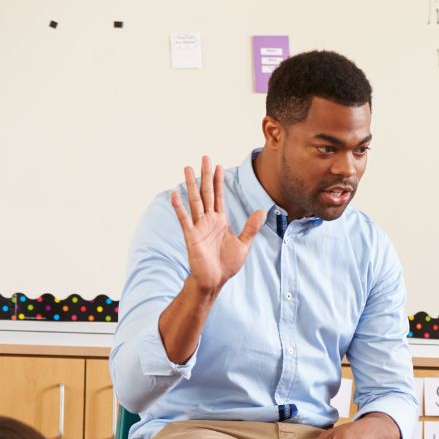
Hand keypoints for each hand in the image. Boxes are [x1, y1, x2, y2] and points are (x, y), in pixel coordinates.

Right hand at [170, 155, 264, 293]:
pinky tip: (175, 194)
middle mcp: (208, 220)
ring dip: (191, 185)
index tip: (218, 165)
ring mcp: (199, 226)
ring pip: (194, 201)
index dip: (218, 181)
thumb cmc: (227, 264)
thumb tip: (262, 211)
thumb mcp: (243, 244)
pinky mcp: (191, 236)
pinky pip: (184, 219)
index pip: (219, 196)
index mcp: (220, 221)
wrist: (215, 280)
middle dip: (205, 176)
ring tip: (187, 168)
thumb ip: (251, 227)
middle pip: (206, 193)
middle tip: (204, 157)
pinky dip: (179, 207)